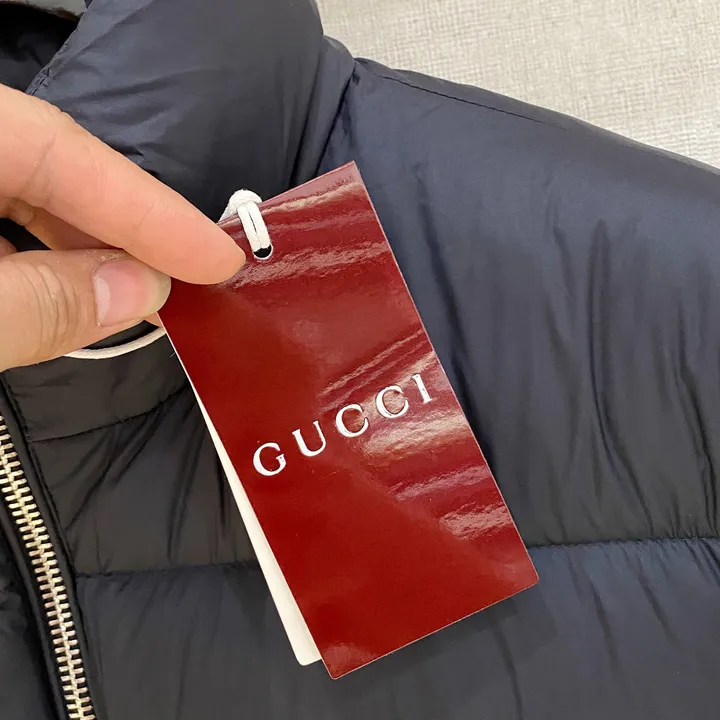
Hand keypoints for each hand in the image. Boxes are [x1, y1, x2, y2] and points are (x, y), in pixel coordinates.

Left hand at [0, 84, 244, 371]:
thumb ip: (38, 304)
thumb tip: (139, 291)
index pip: (60, 149)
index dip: (149, 208)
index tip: (220, 260)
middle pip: (45, 169)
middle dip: (122, 230)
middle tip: (190, 281)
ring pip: (17, 199)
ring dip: (83, 251)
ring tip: (140, 294)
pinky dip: (37, 266)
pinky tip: (69, 296)